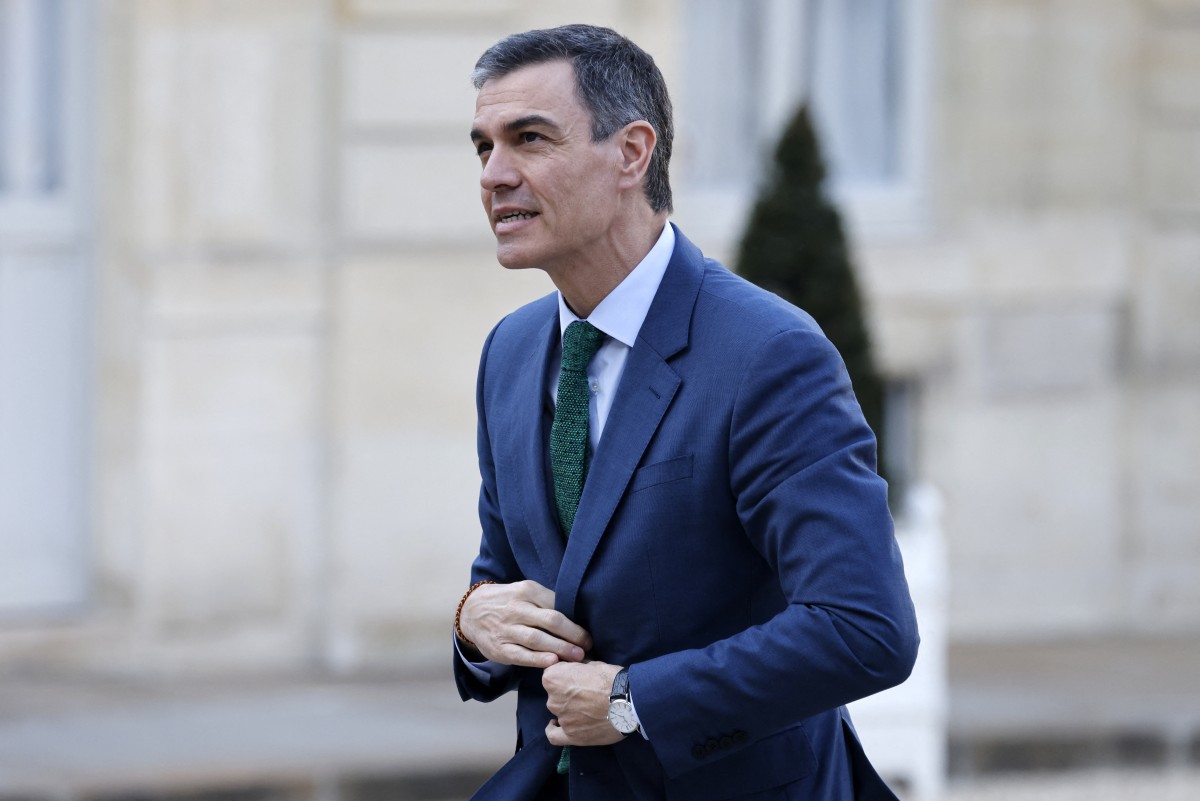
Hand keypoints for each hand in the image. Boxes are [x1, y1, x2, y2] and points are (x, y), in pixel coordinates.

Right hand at [458, 580, 591, 667]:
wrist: (471, 611)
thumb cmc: (507, 602)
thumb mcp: (524, 592)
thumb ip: (546, 601)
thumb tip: (578, 617)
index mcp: (527, 590)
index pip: (557, 605)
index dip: (576, 621)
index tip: (589, 633)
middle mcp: (517, 608)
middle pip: (551, 621)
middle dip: (573, 635)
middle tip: (588, 645)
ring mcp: (506, 629)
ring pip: (537, 639)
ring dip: (560, 648)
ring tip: (577, 656)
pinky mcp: (499, 647)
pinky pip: (521, 654)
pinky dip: (537, 659)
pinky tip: (552, 662)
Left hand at [543, 661, 624, 746]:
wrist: (628, 702)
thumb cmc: (611, 679)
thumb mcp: (591, 663)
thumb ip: (576, 669)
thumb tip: (574, 670)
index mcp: (553, 678)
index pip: (551, 674)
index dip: (564, 674)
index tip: (576, 676)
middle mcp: (552, 699)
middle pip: (554, 695)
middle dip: (567, 692)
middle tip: (586, 691)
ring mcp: (562, 719)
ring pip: (559, 712)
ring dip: (569, 708)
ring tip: (586, 708)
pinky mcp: (571, 736)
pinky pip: (554, 735)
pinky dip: (553, 730)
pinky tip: (557, 725)